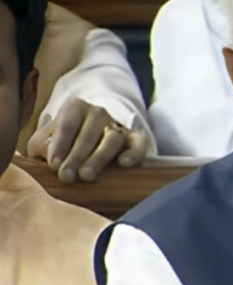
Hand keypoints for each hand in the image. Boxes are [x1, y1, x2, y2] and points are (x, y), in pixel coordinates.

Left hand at [27, 98, 148, 182]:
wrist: (93, 134)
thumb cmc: (65, 140)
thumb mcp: (47, 138)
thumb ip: (42, 145)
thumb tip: (50, 157)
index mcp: (76, 108)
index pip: (67, 125)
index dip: (59, 145)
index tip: (53, 164)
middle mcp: (99, 113)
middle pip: (89, 134)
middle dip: (76, 156)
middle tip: (67, 176)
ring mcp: (119, 125)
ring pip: (112, 139)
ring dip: (99, 157)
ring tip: (87, 175)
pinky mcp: (136, 138)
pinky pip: (139, 143)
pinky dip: (134, 152)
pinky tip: (124, 163)